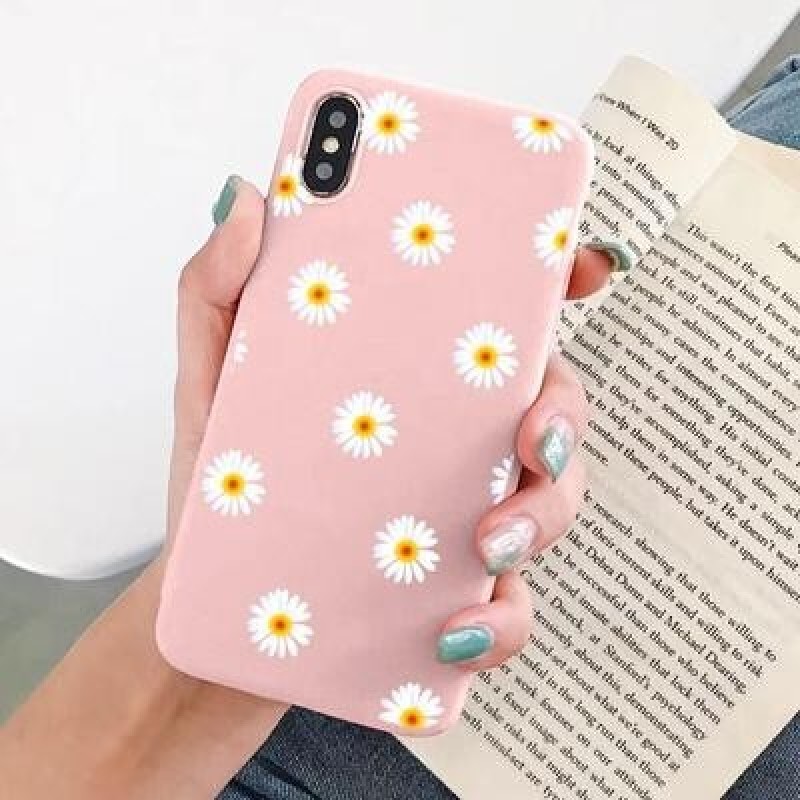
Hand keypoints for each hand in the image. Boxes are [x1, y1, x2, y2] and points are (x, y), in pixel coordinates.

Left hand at [170, 176, 615, 670]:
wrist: (216, 615)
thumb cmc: (224, 491)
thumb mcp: (210, 383)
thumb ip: (216, 290)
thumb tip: (250, 199)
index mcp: (411, 377)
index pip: (499, 320)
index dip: (556, 282)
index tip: (585, 266)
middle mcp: (452, 443)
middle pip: (548, 407)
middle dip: (564, 413)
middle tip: (533, 432)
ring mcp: (462, 519)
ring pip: (549, 503)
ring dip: (541, 517)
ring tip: (485, 541)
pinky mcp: (457, 597)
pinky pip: (509, 609)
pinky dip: (498, 622)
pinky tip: (451, 630)